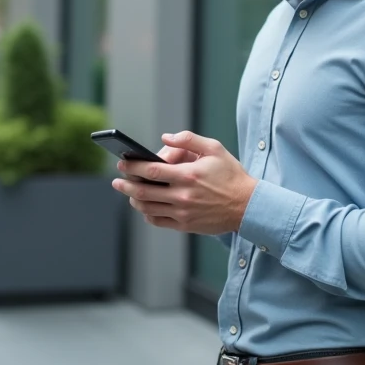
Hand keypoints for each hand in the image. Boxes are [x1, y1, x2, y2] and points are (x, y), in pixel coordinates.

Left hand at [112, 131, 257, 235]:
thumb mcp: (214, 149)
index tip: (122, 162)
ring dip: (133, 199)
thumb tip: (165, 139)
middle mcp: (183, 195)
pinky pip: (158, 221)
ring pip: (147, 208)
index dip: (132, 167)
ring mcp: (183, 213)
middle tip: (117, 180)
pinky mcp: (185, 225)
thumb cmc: (231, 175)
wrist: (247, 205)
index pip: (151, 171)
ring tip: (129, 192)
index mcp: (188, 175)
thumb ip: (188, 140)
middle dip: (125, 184)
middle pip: (143, 191)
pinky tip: (145, 207)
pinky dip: (147, 214)